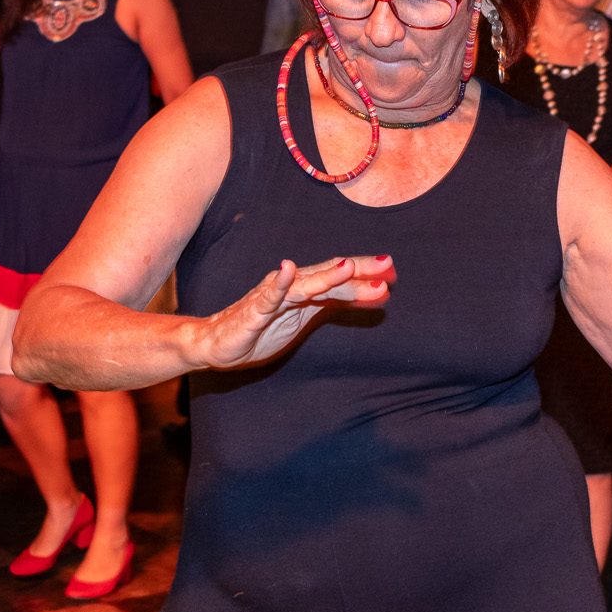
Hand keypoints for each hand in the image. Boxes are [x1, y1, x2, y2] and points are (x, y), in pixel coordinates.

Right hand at [188, 255, 394, 370]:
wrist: (217, 344)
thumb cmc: (262, 329)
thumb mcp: (306, 317)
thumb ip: (335, 304)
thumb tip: (372, 294)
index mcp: (305, 289)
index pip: (340, 278)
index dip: (366, 274)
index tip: (393, 274)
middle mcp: (291, 286)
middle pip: (328, 275)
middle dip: (357, 271)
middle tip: (386, 266)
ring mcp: (272, 296)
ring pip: (304, 284)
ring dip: (327, 276)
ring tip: (349, 267)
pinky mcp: (254, 311)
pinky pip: (268, 296)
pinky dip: (280, 282)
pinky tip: (288, 268)